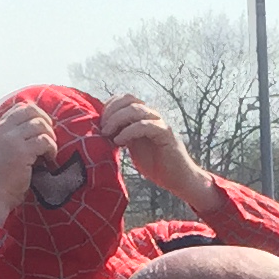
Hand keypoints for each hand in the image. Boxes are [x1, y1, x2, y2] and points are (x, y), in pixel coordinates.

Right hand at [0, 97, 56, 224]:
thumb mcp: (0, 151)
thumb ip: (11, 138)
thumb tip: (35, 129)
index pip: (19, 108)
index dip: (36, 114)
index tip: (43, 128)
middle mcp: (2, 130)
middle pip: (31, 110)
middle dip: (46, 121)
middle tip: (50, 137)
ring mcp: (12, 140)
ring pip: (40, 124)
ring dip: (50, 137)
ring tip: (50, 151)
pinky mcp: (22, 152)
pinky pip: (44, 141)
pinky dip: (51, 149)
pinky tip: (50, 159)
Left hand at [99, 92, 212, 207]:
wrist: (178, 179)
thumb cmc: (156, 166)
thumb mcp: (133, 148)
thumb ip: (123, 136)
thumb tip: (103, 131)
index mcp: (144, 117)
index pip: (125, 99)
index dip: (110, 106)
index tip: (99, 121)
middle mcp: (152, 116)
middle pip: (129, 99)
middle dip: (111, 111)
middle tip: (102, 128)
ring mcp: (159, 123)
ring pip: (135, 109)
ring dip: (117, 120)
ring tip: (107, 134)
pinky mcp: (165, 134)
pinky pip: (144, 126)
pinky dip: (128, 132)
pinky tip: (119, 142)